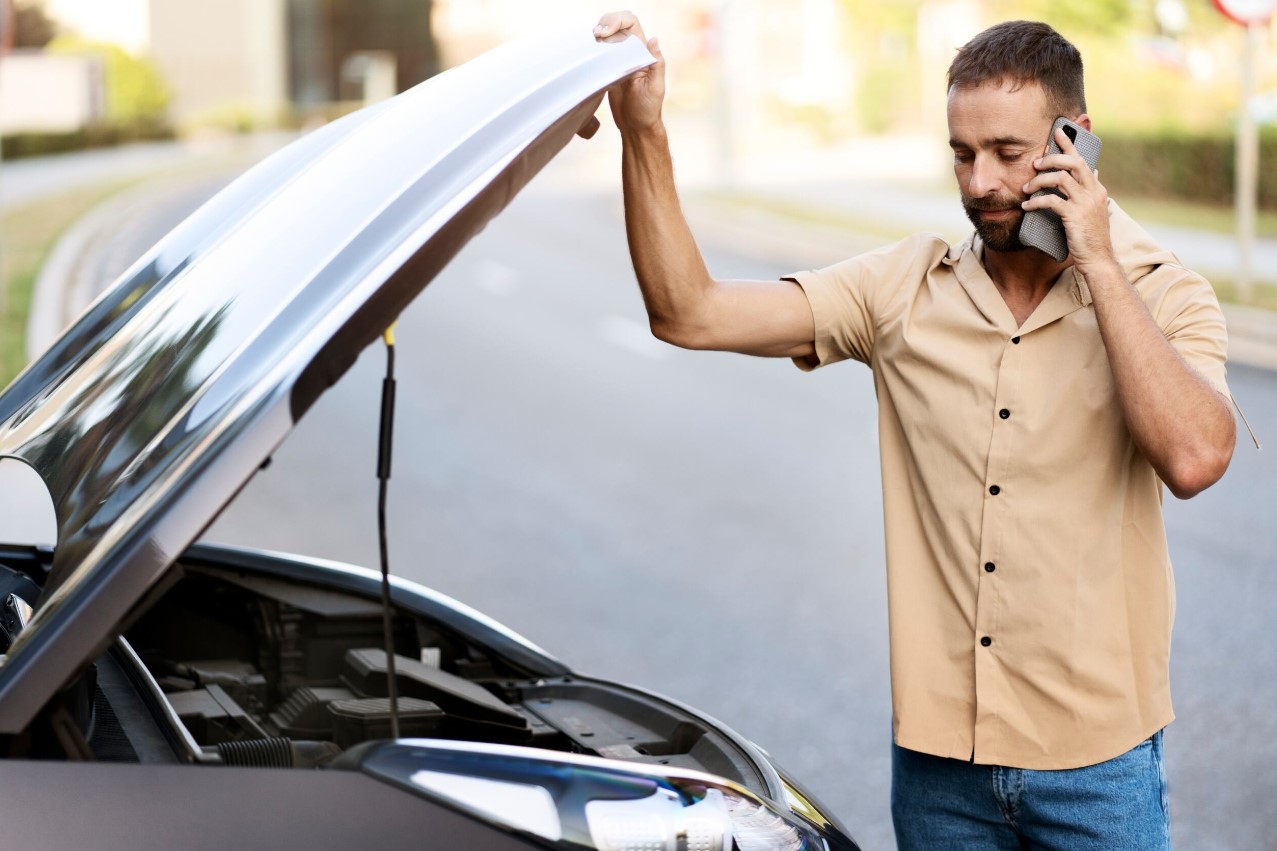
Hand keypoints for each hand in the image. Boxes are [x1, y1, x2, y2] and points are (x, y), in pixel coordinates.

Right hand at [594, 11, 664, 134]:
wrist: (635, 126)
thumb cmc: (648, 110)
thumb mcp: (655, 87)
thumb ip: (656, 63)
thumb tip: (655, 39)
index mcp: (642, 52)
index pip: (631, 23)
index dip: (617, 20)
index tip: (605, 32)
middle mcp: (630, 52)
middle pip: (617, 23)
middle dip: (605, 22)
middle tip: (595, 35)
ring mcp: (617, 60)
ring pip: (606, 35)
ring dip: (597, 32)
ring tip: (591, 41)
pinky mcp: (606, 70)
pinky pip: (599, 51)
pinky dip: (592, 46)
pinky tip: (588, 51)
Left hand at [1020, 126, 1115, 272]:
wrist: (1098, 259)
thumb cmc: (1091, 236)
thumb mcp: (1094, 209)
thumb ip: (1091, 190)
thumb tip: (1093, 172)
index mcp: (1096, 189)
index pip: (1082, 160)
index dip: (1069, 144)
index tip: (1058, 131)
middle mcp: (1093, 192)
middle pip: (1072, 163)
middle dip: (1051, 158)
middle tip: (1035, 164)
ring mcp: (1085, 203)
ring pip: (1060, 179)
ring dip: (1039, 180)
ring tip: (1026, 188)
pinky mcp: (1074, 216)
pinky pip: (1051, 201)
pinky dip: (1035, 202)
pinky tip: (1025, 207)